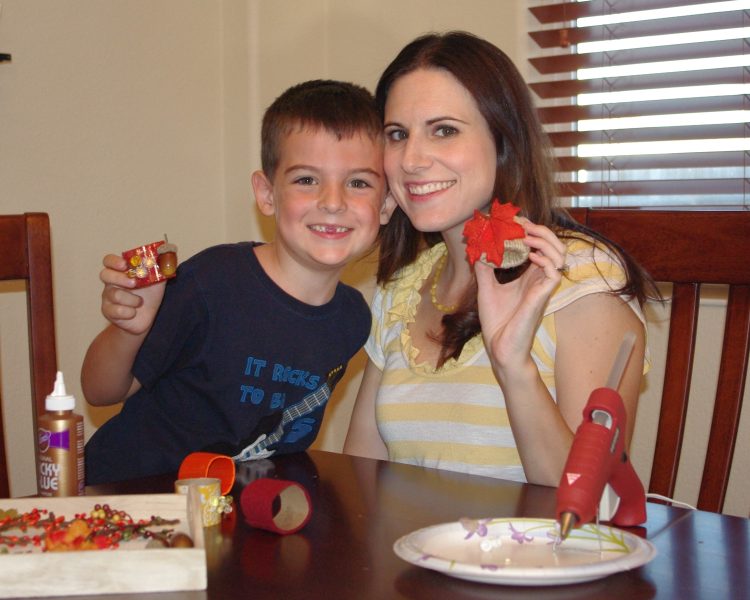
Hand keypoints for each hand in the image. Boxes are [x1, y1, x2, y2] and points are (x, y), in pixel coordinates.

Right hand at [100, 254, 165, 334]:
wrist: (147, 318)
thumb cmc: (150, 296)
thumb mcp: (158, 280)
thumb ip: (161, 267)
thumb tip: (169, 253)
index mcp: (121, 272)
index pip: (109, 260)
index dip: (114, 261)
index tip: (125, 265)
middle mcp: (111, 283)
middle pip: (105, 274)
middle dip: (120, 278)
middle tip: (135, 283)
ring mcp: (108, 298)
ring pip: (114, 294)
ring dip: (132, 299)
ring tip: (140, 302)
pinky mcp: (109, 312)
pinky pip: (116, 310)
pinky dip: (129, 312)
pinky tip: (133, 312)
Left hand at [475, 220, 566, 375]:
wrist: (499, 347)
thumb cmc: (497, 321)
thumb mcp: (486, 288)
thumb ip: (485, 268)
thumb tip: (479, 248)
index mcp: (529, 276)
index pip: (537, 245)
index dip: (529, 230)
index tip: (513, 220)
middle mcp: (539, 279)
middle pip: (553, 245)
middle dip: (539, 229)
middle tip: (520, 222)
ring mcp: (543, 287)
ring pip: (559, 255)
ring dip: (544, 241)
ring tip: (526, 236)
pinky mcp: (543, 297)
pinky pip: (554, 272)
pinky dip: (545, 259)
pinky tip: (530, 256)